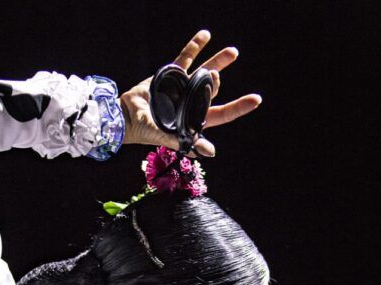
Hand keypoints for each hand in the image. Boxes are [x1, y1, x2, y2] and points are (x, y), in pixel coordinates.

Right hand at [118, 29, 261, 156]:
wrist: (124, 115)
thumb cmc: (143, 131)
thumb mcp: (165, 137)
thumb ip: (186, 143)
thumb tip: (210, 152)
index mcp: (194, 118)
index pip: (222, 113)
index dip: (239, 107)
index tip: (256, 99)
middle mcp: (191, 102)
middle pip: (213, 90)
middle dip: (218, 82)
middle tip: (214, 76)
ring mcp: (183, 87)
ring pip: (205, 71)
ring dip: (219, 61)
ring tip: (233, 53)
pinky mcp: (171, 75)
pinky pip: (185, 57)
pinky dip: (195, 46)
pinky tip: (206, 35)